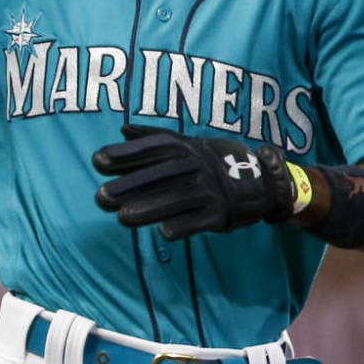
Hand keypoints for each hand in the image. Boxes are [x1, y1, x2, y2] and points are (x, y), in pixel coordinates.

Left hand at [92, 124, 297, 239]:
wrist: (266, 180)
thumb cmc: (219, 162)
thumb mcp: (191, 145)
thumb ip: (157, 138)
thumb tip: (122, 130)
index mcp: (189, 149)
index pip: (154, 150)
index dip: (126, 155)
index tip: (97, 161)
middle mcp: (199, 166)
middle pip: (161, 175)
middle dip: (130, 185)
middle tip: (100, 197)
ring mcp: (212, 190)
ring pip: (178, 199)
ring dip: (149, 208)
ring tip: (122, 218)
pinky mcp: (224, 213)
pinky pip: (202, 220)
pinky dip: (184, 225)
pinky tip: (163, 233)